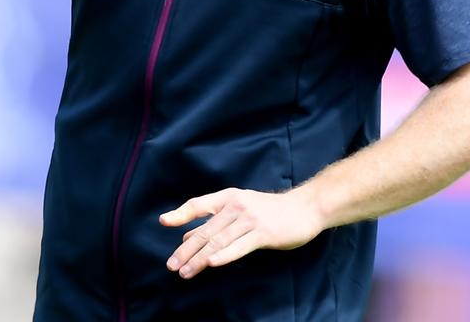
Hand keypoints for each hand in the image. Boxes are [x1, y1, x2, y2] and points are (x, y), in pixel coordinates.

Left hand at [159, 186, 324, 278]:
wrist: (305, 208)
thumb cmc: (271, 211)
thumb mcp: (241, 208)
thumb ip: (217, 220)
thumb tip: (188, 236)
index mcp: (228, 197)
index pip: (198, 204)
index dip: (181, 214)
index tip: (164, 222)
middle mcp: (236, 206)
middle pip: (205, 230)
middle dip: (186, 250)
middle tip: (171, 265)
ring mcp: (249, 219)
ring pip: (218, 241)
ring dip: (200, 259)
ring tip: (185, 272)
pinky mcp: (263, 233)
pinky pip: (239, 246)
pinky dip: (224, 255)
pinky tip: (211, 263)